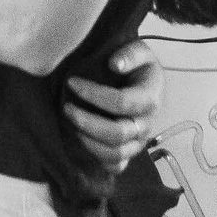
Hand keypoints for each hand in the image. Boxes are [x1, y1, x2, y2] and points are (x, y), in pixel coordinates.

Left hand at [62, 37, 163, 174]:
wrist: (144, 80)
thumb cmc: (138, 65)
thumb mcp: (140, 49)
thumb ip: (130, 53)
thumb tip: (115, 64)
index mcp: (150, 98)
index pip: (122, 102)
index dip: (94, 94)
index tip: (72, 82)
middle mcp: (146, 124)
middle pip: (118, 133)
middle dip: (87, 122)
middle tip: (66, 108)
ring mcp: (138, 141)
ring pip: (115, 154)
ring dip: (88, 141)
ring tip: (70, 125)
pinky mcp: (129, 152)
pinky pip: (116, 167)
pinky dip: (98, 160)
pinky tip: (81, 143)